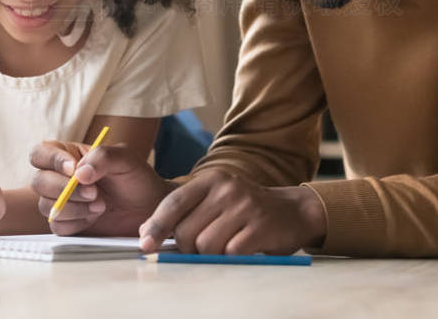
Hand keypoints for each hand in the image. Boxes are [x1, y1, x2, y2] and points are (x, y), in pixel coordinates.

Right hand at [30, 140, 172, 235]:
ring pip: (46, 205)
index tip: (73, 169)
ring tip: (101, 205)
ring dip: (73, 207)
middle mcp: (60, 178)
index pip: (41, 153)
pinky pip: (57, 225)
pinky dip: (76, 222)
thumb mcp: (125, 158)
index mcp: (69, 155)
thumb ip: (102, 157)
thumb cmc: (136, 178)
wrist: (149, 208)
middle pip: (38, 181)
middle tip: (94, 193)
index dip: (51, 160)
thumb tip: (78, 174)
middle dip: (64, 189)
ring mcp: (62, 202)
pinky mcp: (68, 223)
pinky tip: (94, 217)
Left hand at [137, 170, 326, 254]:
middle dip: (188, 248)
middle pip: (187, 231)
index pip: (174, 202)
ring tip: (225, 246)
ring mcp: (245, 205)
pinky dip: (231, 258)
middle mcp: (226, 188)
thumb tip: (147, 234)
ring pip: (206, 245)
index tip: (145, 245)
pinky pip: (230, 253)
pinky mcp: (260, 225)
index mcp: (211, 180)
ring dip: (210, 255)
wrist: (292, 211)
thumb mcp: (215, 200)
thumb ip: (186, 213)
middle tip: (202, 248)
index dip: (156, 225)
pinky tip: (241, 248)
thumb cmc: (244, 211)